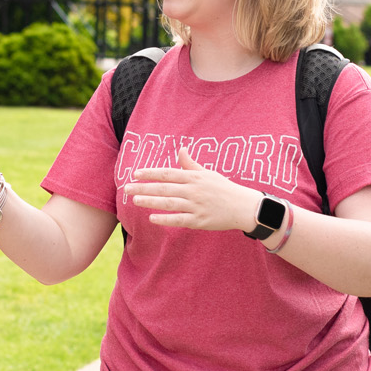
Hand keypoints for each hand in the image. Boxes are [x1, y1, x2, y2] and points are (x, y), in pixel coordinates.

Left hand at [124, 148, 258, 230]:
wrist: (243, 207)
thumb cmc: (224, 189)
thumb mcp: (208, 173)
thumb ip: (191, 164)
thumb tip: (181, 150)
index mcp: (194, 177)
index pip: (167, 173)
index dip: (150, 173)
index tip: (135, 174)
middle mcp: (193, 190)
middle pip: (164, 188)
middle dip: (144, 188)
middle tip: (127, 188)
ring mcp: (196, 206)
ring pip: (169, 203)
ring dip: (150, 202)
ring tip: (135, 200)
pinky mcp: (199, 221)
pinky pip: (179, 219)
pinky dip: (165, 219)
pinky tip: (152, 218)